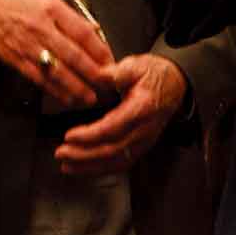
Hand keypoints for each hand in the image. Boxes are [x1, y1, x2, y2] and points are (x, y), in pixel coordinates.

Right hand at [0, 0, 114, 107]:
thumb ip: (67, 13)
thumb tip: (91, 30)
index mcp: (51, 8)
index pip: (83, 32)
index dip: (100, 49)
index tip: (110, 60)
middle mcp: (41, 28)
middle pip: (75, 55)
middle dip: (94, 73)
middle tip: (107, 84)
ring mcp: (28, 46)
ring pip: (59, 71)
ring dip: (78, 88)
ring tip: (90, 97)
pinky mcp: (16, 60)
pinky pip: (40, 79)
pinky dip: (56, 91)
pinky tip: (67, 98)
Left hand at [54, 55, 187, 175]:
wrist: (174, 84)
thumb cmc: (154, 75)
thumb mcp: (136, 65)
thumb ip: (116, 72)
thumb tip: (98, 75)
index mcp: (142, 109)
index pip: (113, 128)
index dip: (90, 135)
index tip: (70, 136)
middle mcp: (144, 130)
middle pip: (112, 149)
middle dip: (84, 155)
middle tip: (61, 153)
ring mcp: (144, 141)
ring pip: (115, 161)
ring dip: (89, 166)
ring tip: (66, 165)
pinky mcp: (140, 147)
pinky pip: (120, 163)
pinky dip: (100, 169)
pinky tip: (83, 169)